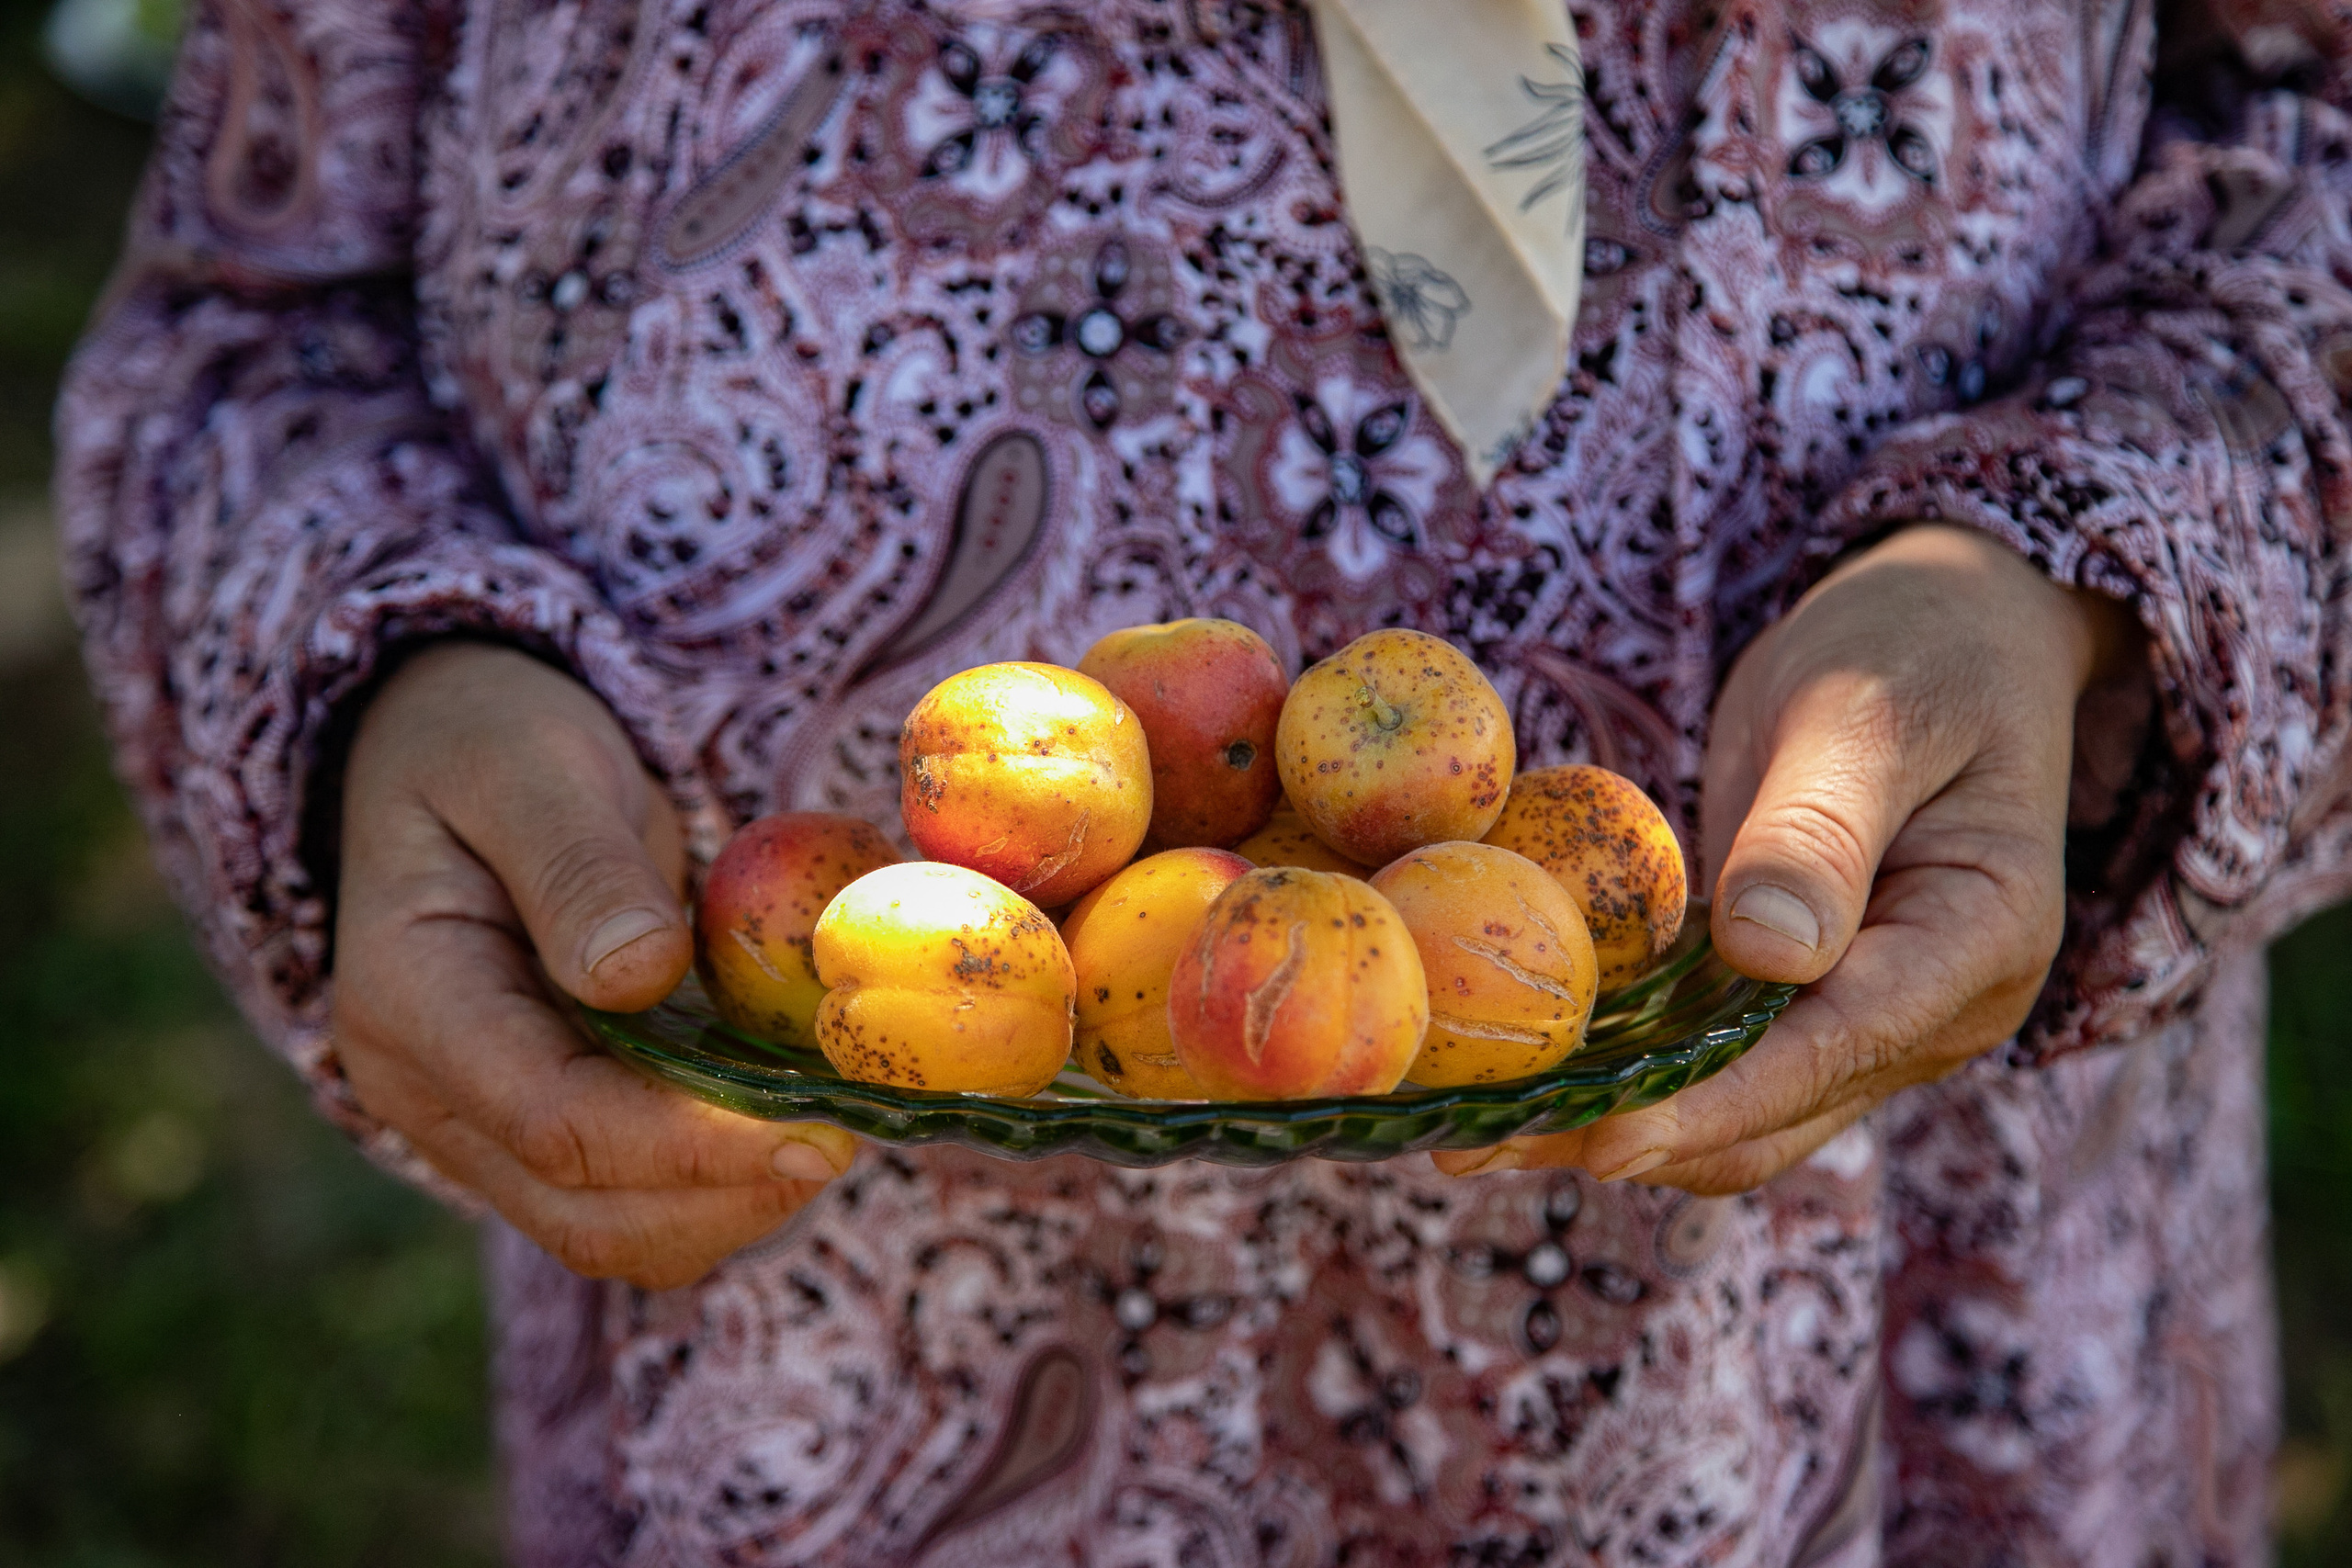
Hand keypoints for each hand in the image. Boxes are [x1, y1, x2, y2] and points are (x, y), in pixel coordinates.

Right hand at [332, 643, 852, 1288]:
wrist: (451, 757)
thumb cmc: (487, 744)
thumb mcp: (527, 769)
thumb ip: (576, 866)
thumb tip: (639, 972)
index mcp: (413, 1001)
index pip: (557, 1121)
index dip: (691, 1143)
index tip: (815, 1129)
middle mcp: (432, 1093)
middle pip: (588, 1212)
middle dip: (728, 1194)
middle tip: (851, 1136)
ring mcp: (482, 1125)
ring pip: (615, 1230)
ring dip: (734, 1203)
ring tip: (835, 1127)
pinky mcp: (541, 1129)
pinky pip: (635, 1197)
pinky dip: (722, 1180)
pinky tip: (794, 1114)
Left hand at [1433, 525, 2142, 1192]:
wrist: (1945, 628)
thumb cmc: (1917, 648)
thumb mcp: (1867, 714)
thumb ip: (1820, 831)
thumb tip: (1767, 954)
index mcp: (1978, 940)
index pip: (1835, 1049)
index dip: (1715, 1104)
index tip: (1606, 1141)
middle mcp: (1934, 1008)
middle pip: (1773, 1112)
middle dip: (1630, 1139)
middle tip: (1471, 1153)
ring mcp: (1870, 1015)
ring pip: (1734, 1111)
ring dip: (1608, 1125)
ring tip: (1466, 1141)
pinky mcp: (1802, 996)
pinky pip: (1711, 1058)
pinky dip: (1624, 1075)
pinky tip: (1522, 1081)